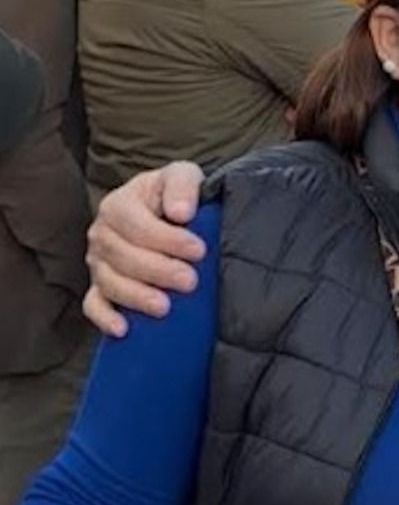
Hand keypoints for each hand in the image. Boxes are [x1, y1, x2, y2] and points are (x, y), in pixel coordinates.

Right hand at [84, 162, 206, 336]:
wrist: (168, 210)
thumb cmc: (175, 193)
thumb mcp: (182, 176)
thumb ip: (183, 185)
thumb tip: (181, 213)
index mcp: (118, 205)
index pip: (137, 226)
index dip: (168, 240)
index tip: (199, 250)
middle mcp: (102, 234)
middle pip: (123, 257)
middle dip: (158, 271)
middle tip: (190, 281)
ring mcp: (97, 262)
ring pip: (109, 283)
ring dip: (137, 296)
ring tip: (165, 307)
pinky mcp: (99, 286)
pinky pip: (93, 305)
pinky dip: (104, 318)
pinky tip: (123, 329)